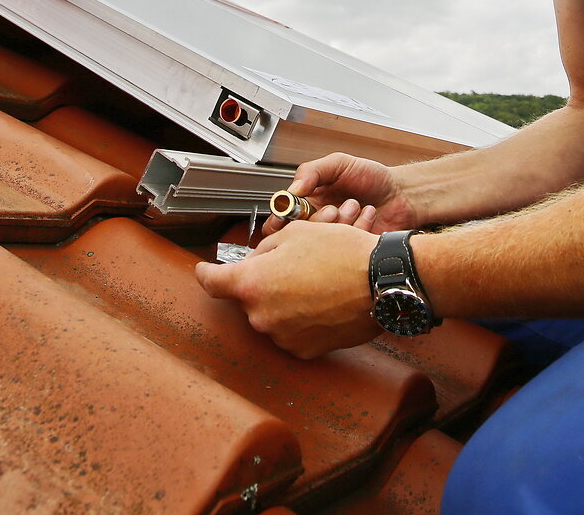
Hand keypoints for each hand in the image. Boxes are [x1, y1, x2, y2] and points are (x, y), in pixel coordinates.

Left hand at [196, 220, 380, 358]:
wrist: (380, 282)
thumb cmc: (341, 253)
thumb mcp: (297, 233)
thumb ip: (265, 249)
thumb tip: (255, 261)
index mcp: (252, 283)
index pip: (212, 282)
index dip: (205, 274)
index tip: (203, 271)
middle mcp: (261, 316)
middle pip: (249, 298)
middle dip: (264, 283)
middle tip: (291, 266)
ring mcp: (282, 337)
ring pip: (272, 315)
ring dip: (285, 301)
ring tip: (316, 283)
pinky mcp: (304, 350)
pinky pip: (293, 332)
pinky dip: (302, 319)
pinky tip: (323, 302)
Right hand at [264, 153, 418, 235]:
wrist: (402, 193)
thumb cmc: (372, 177)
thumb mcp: (340, 164)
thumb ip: (313, 171)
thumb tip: (292, 188)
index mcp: (309, 202)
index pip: (281, 218)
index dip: (282, 217)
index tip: (290, 212)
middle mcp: (318, 223)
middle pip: (297, 235)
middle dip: (315, 221)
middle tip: (332, 209)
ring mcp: (334, 239)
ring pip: (320, 243)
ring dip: (339, 222)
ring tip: (355, 206)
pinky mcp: (350, 251)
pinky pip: (343, 249)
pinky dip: (357, 228)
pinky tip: (368, 214)